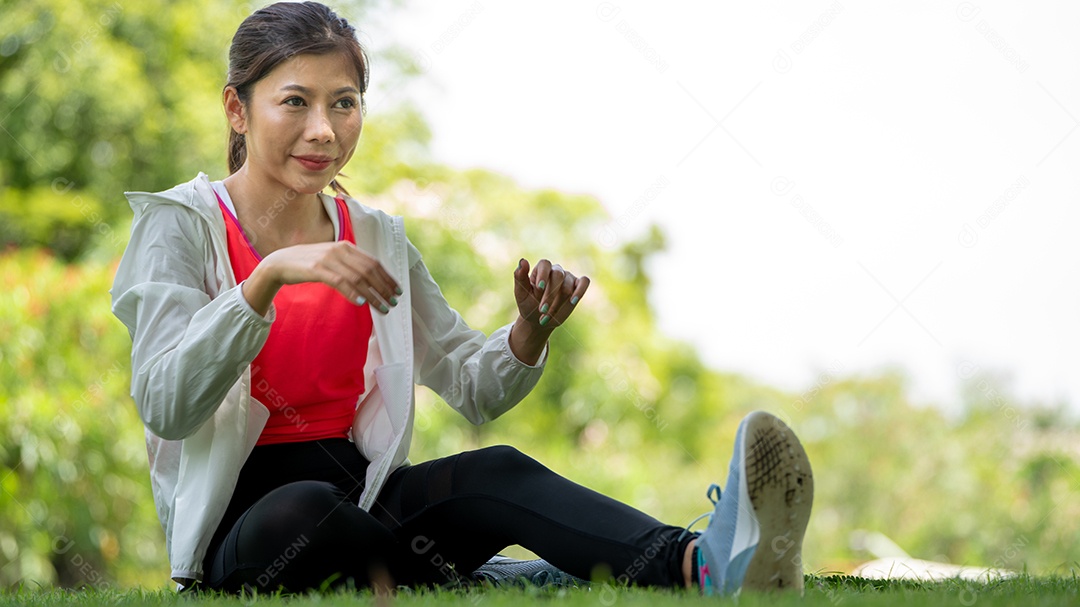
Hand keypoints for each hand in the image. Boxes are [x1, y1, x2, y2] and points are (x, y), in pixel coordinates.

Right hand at [243, 241, 400, 315]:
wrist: (279, 263)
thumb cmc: (309, 265)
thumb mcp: (332, 261)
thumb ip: (350, 267)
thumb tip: (371, 282)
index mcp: (346, 247)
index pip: (373, 263)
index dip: (387, 278)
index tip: (398, 291)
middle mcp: (339, 250)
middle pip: (369, 270)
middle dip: (384, 288)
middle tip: (394, 303)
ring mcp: (328, 258)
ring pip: (357, 278)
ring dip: (373, 295)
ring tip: (383, 308)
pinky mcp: (316, 268)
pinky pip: (339, 281)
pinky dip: (352, 292)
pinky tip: (361, 303)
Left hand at [513, 258, 589, 328]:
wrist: (538, 319)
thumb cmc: (528, 304)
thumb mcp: (520, 293)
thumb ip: (520, 277)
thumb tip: (523, 261)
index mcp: (541, 269)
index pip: (545, 264)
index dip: (543, 275)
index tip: (539, 289)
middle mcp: (556, 271)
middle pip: (558, 275)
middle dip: (550, 294)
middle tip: (541, 310)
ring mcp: (568, 278)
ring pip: (567, 285)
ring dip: (558, 303)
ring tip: (547, 317)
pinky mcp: (578, 286)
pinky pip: (584, 282)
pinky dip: (580, 290)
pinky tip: (573, 301)